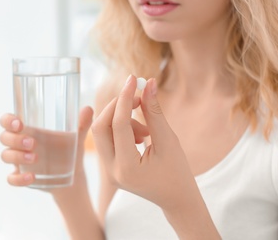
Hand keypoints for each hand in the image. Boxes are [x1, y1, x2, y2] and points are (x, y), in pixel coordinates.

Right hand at [0, 106, 93, 187]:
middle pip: (4, 137)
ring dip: (17, 156)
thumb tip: (88, 109)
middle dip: (15, 139)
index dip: (8, 120)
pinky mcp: (21, 177)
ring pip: (6, 156)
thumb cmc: (69, 149)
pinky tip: (32, 178)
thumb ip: (82, 123)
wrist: (72, 175)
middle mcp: (20, 143)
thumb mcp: (76, 136)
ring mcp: (19, 161)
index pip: (8, 121)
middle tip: (33, 142)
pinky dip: (18, 179)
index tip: (20, 124)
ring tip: (35, 158)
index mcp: (28, 129)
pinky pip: (11, 179)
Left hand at [92, 75, 194, 210]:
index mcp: (127, 168)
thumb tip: (148, 83)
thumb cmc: (177, 172)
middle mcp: (111, 171)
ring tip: (147, 130)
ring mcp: (108, 171)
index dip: (125, 98)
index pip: (118, 125)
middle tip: (137, 99)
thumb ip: (155, 112)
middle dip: (116, 107)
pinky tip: (141, 136)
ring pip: (102, 132)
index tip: (133, 79)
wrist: (176, 198)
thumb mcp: (169, 140)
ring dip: (121, 120)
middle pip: (100, 128)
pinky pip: (107, 139)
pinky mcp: (110, 167)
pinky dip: (121, 130)